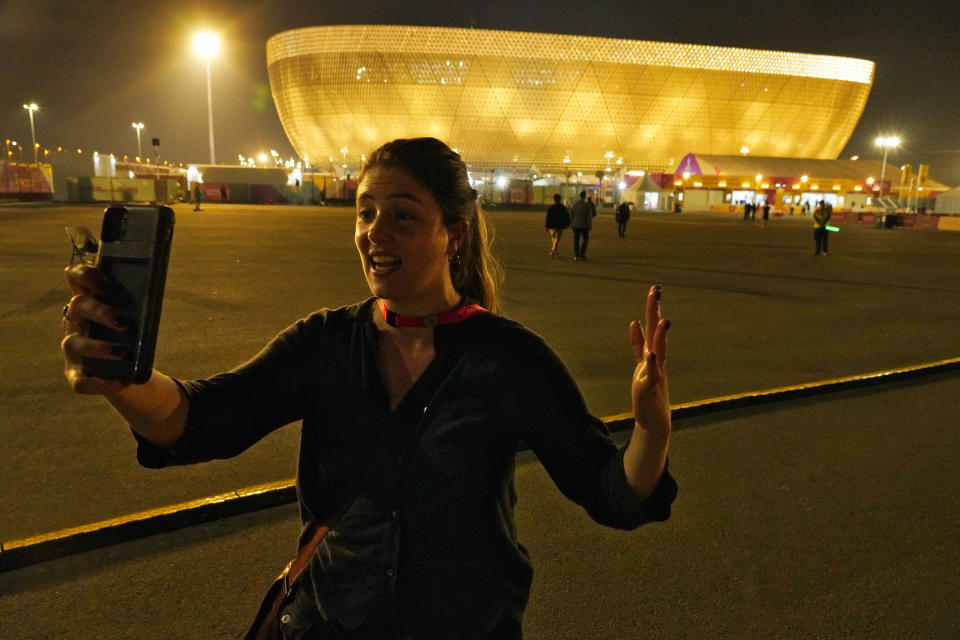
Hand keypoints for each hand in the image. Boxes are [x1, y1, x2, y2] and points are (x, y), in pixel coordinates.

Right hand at [61, 264, 129, 393]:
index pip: (76, 276)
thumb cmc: (133, 335)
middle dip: (100, 311)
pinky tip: (121, 382)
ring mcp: (73, 349)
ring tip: (123, 352)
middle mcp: (76, 321)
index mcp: (91, 301)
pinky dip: (100, 383)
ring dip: (97, 347)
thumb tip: (155, 298)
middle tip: (124, 322)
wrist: (130, 368)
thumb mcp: (138, 318)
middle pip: (77, 306)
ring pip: (72, 344)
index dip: (86, 275)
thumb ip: (142, 306)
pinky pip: (80, 381)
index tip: (108, 284)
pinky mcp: (76, 374)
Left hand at [630, 284, 670, 435]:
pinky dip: (652, 364)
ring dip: (660, 336)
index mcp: (651, 353)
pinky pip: (653, 375)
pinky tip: (652, 354)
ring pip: (658, 350)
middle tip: (656, 290)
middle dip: (654, 311)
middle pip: (656, 331)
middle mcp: (655, 360)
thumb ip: (639, 344)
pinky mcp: (651, 388)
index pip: (651, 326)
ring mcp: (655, 373)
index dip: (651, 308)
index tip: (654, 289)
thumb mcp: (642, 362)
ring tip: (664, 320)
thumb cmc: (649, 391)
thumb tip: (635, 322)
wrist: (654, 419)